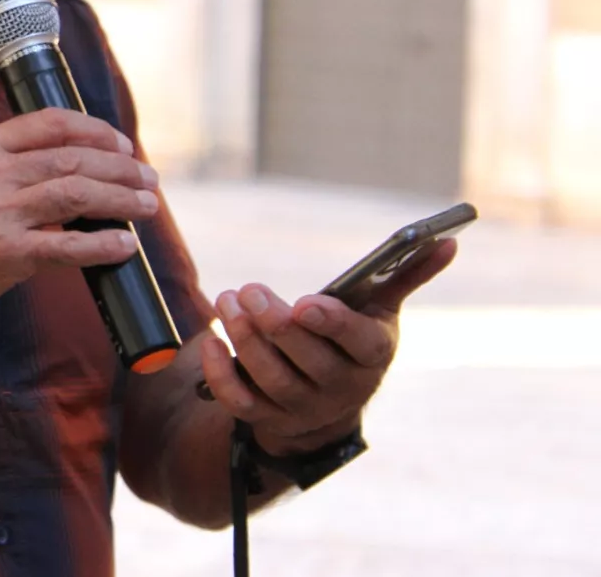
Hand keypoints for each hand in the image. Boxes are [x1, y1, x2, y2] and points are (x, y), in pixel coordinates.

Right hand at [0, 108, 160, 342]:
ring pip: (78, 193)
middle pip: (72, 158)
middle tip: (147, 178)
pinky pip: (69, 245)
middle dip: (120, 167)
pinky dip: (104, 245)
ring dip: (122, 199)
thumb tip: (68, 163)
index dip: (95, 131)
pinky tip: (124, 246)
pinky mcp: (5, 253)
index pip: (49, 124)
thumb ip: (4, 162)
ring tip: (147, 206)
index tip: (120, 144)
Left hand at [198, 238, 457, 454]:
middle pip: (306, 360)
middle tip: (249, 290)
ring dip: (244, 337)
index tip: (304, 303)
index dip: (332, 325)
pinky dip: (221, 374)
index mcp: (372, 355)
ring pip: (270, 377)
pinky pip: (240, 403)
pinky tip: (211, 340)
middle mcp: (341, 387)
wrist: (328, 403)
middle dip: (274, 323)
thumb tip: (447, 241)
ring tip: (229, 300)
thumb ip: (407, 275)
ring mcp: (304, 407)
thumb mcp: (379, 310)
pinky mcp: (268, 419)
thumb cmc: (353, 340)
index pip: (358, 343)